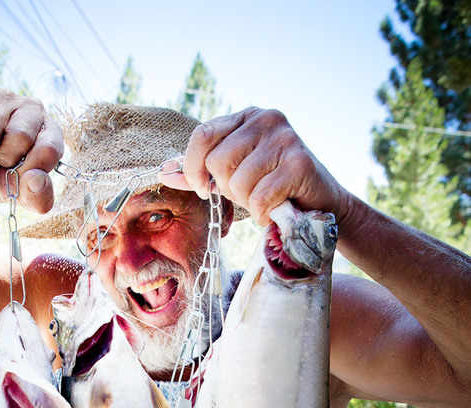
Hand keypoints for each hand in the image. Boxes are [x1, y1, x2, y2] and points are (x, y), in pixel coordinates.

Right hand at [0, 82, 62, 211]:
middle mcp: (34, 110)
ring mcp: (7, 97)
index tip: (16, 175)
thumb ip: (36, 196)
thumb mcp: (17, 194)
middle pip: (20, 136)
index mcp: (50, 136)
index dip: (29, 168)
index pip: (49, 149)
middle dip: (2, 157)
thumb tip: (37, 180)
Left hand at [159, 107, 349, 225]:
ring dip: (248, 203)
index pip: (202, 134)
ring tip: (264, 200)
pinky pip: (260, 197)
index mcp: (245, 117)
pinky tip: (276, 209)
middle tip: (246, 195)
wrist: (320, 204)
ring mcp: (284, 138)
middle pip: (217, 162)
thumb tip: (163, 172)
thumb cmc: (272, 188)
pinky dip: (264, 213)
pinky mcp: (299, 163)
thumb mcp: (233, 175)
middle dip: (226, 189)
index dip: (193, 167)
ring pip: (238, 182)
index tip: (202, 188)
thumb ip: (200, 171)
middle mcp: (265, 119)